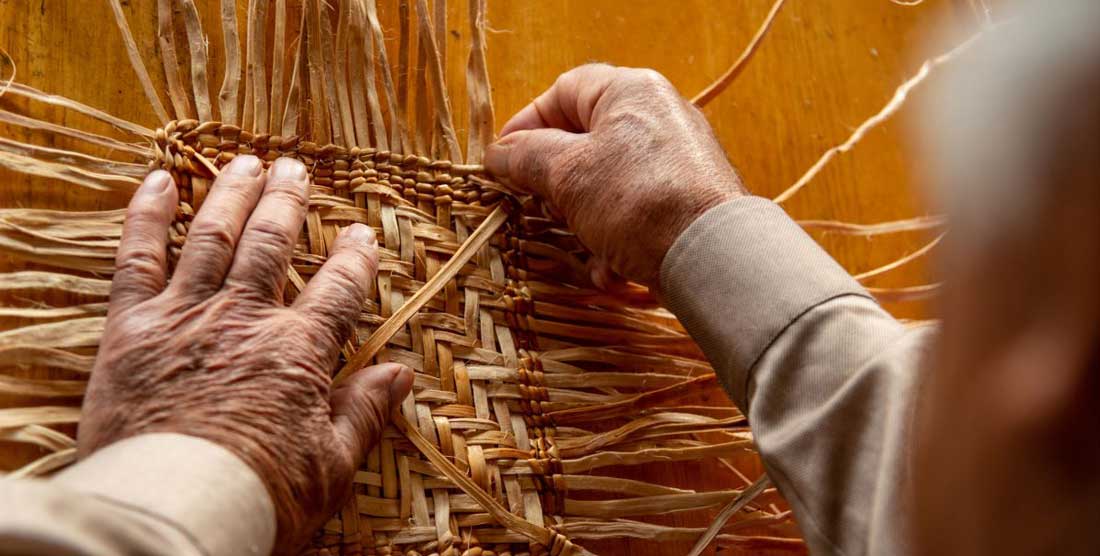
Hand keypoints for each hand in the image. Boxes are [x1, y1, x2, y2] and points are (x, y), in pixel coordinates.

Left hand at [79, 155, 412, 551]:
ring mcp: (186, 317)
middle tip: (296, 169)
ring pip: (213, 237)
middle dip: (287, 202)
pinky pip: (138, 259)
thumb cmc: (259, 497)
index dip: (355, 255)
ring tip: (246, 161)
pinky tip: (159, 181)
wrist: (174, 513)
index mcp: (298, 351)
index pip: (339, 287)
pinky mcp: (131, 329)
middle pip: (271, 244)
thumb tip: (401, 373)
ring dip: (231, 193)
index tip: (363, 231)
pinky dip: (148, 216)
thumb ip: (364, 411)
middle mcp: (245, 319)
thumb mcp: (331, 465)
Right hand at [485, 63, 746, 289]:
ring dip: (583, 221)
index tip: (502, 161)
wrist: (710, 256)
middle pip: (585, 141)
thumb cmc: (636, 199)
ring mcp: (676, 162)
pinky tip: (610, 269)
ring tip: (579, 243)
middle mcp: (658, 118)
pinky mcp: (687, 204)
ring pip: (606, 186)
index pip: (564, 91)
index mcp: (630, 91)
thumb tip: (498, 153)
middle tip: (539, 208)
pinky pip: (635, 215)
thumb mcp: (568, 173)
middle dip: (555, 182)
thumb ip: (526, 157)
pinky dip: (615, 242)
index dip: (526, 124)